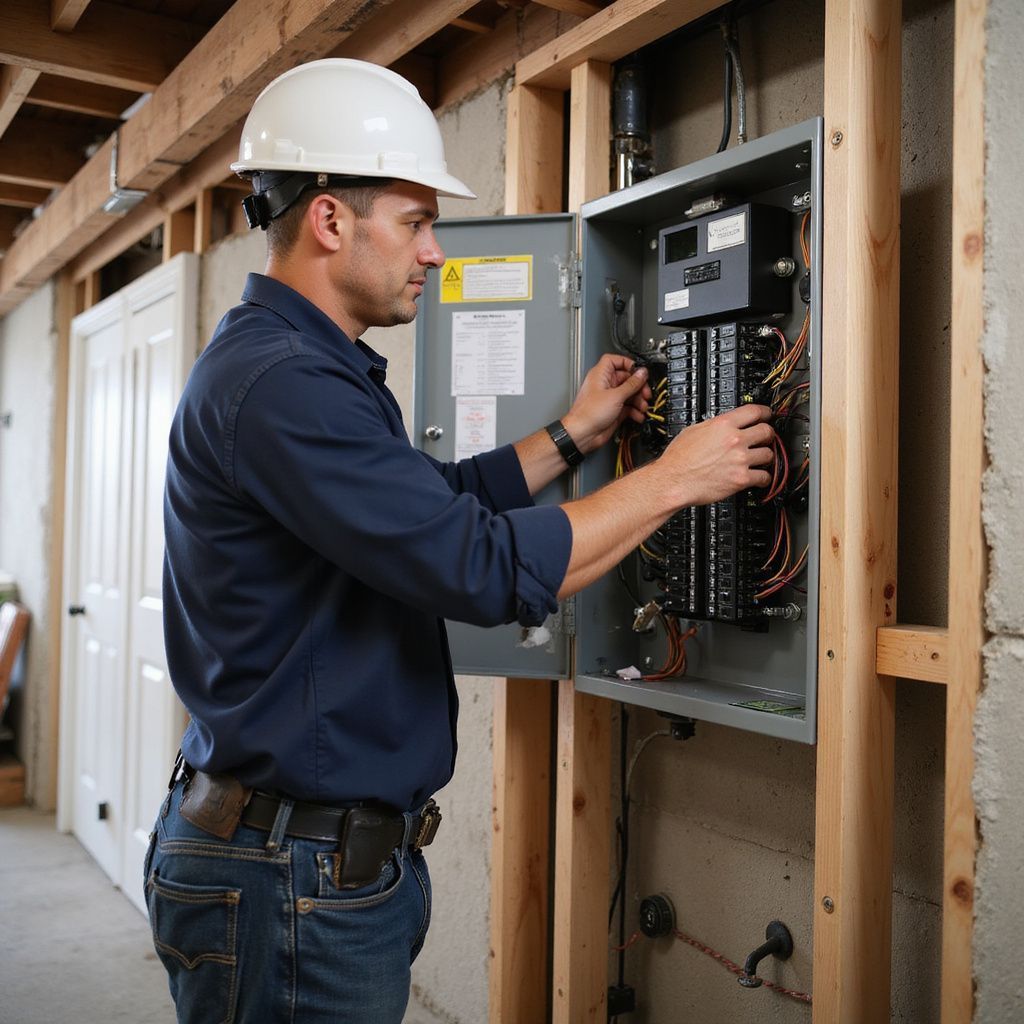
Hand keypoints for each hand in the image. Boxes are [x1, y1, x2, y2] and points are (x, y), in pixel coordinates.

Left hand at [561, 354, 650, 454]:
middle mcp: (605, 385)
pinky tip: (638, 415)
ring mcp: (610, 398)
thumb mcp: (616, 395)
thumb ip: (632, 384)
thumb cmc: (589, 413)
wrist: (582, 434)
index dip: (628, 363)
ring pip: (629, 394)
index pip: (615, 361)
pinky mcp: (614, 411)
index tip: (639, 371)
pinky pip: (628, 408)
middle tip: (646, 393)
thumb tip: (642, 373)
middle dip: (639, 386)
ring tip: (643, 407)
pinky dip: (635, 411)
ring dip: (639, 400)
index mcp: (601, 375)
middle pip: (627, 379)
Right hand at [658, 404, 774, 507]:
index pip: (755, 411)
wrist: (672, 481)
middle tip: (766, 438)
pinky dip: (764, 478)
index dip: (765, 412)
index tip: (768, 415)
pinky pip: (764, 476)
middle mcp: (735, 440)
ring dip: (766, 457)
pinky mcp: (741, 479)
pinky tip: (759, 478)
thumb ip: (714, 426)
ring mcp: (740, 459)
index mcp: (723, 425)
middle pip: (767, 431)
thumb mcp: (693, 430)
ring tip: (761, 460)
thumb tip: (723, 425)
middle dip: (768, 435)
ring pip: (768, 454)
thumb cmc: (678, 459)